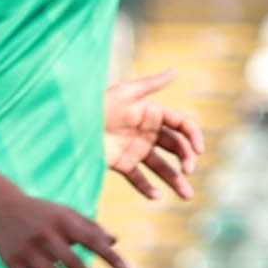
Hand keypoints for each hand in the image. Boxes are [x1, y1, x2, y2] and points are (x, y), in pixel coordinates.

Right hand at [0, 183, 123, 267]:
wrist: (0, 207)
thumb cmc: (42, 213)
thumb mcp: (67, 213)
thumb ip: (91, 227)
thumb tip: (116, 242)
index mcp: (63, 221)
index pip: (91, 240)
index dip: (109, 256)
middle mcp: (46, 236)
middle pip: (74, 265)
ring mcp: (28, 251)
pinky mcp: (12, 263)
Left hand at [102, 70, 202, 204]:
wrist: (70, 126)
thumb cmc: (97, 105)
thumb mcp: (125, 93)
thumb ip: (151, 84)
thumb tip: (175, 70)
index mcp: (153, 114)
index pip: (181, 126)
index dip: (193, 137)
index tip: (198, 151)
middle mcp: (148, 133)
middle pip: (176, 148)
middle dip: (186, 159)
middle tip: (188, 170)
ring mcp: (136, 150)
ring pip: (162, 167)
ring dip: (175, 180)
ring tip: (187, 196)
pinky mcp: (122, 165)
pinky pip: (139, 179)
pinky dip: (148, 188)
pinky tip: (157, 197)